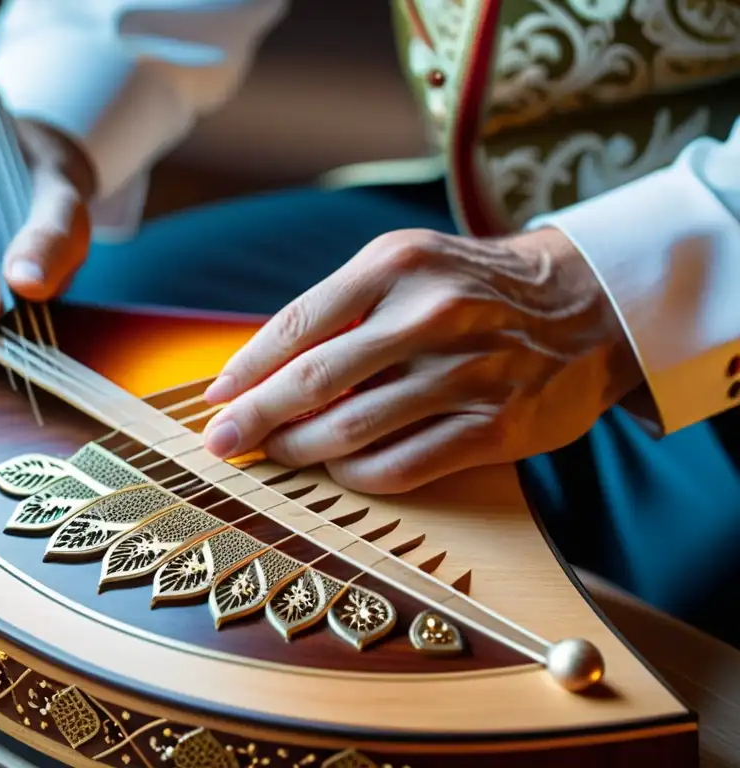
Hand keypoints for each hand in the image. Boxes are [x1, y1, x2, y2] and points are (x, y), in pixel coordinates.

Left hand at [201, 227, 642, 493]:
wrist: (585, 304)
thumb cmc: (470, 288)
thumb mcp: (406, 268)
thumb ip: (338, 311)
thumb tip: (257, 370)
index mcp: (395, 265)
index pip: (296, 326)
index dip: (246, 370)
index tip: (214, 400)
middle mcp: (429, 314)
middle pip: (313, 380)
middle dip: (255, 418)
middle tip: (222, 442)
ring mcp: (466, 372)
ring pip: (351, 430)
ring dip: (300, 451)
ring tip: (279, 455)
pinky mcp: (495, 426)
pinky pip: (402, 466)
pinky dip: (356, 476)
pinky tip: (340, 471)